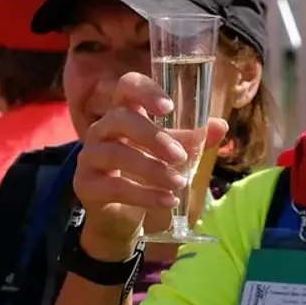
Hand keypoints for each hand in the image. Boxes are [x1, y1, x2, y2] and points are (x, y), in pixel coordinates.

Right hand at [73, 72, 227, 259]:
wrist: (122, 217)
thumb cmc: (146, 176)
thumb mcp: (171, 156)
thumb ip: (193, 140)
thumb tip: (220, 125)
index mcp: (124, 113)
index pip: (128, 87)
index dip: (146, 91)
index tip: (168, 108)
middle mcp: (102, 129)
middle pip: (121, 118)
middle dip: (154, 136)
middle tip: (180, 156)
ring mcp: (89, 156)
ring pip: (116, 153)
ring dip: (153, 169)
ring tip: (180, 183)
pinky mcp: (85, 184)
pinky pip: (113, 186)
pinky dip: (144, 195)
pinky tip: (168, 200)